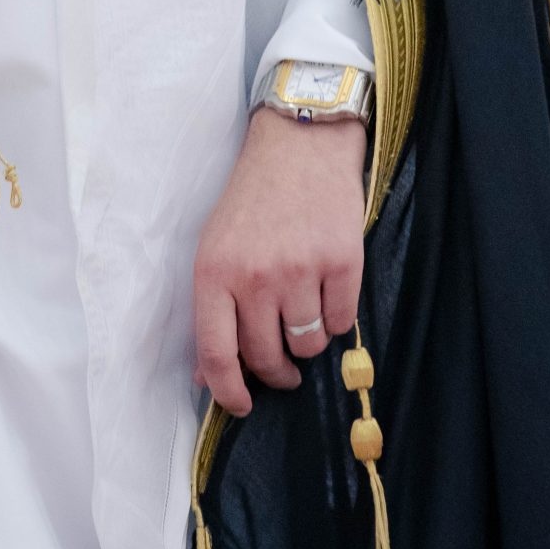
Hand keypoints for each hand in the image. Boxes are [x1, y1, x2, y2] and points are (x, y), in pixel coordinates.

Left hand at [192, 106, 366, 415]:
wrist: (300, 143)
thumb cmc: (253, 200)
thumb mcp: (215, 247)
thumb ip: (212, 311)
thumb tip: (207, 378)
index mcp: (214, 272)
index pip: (216, 355)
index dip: (229, 392)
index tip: (242, 405)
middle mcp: (255, 276)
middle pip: (266, 357)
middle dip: (276, 371)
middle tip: (282, 364)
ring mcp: (301, 270)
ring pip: (306, 346)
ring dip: (306, 340)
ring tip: (304, 310)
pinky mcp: (342, 262)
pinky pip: (341, 323)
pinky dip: (336, 317)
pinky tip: (328, 289)